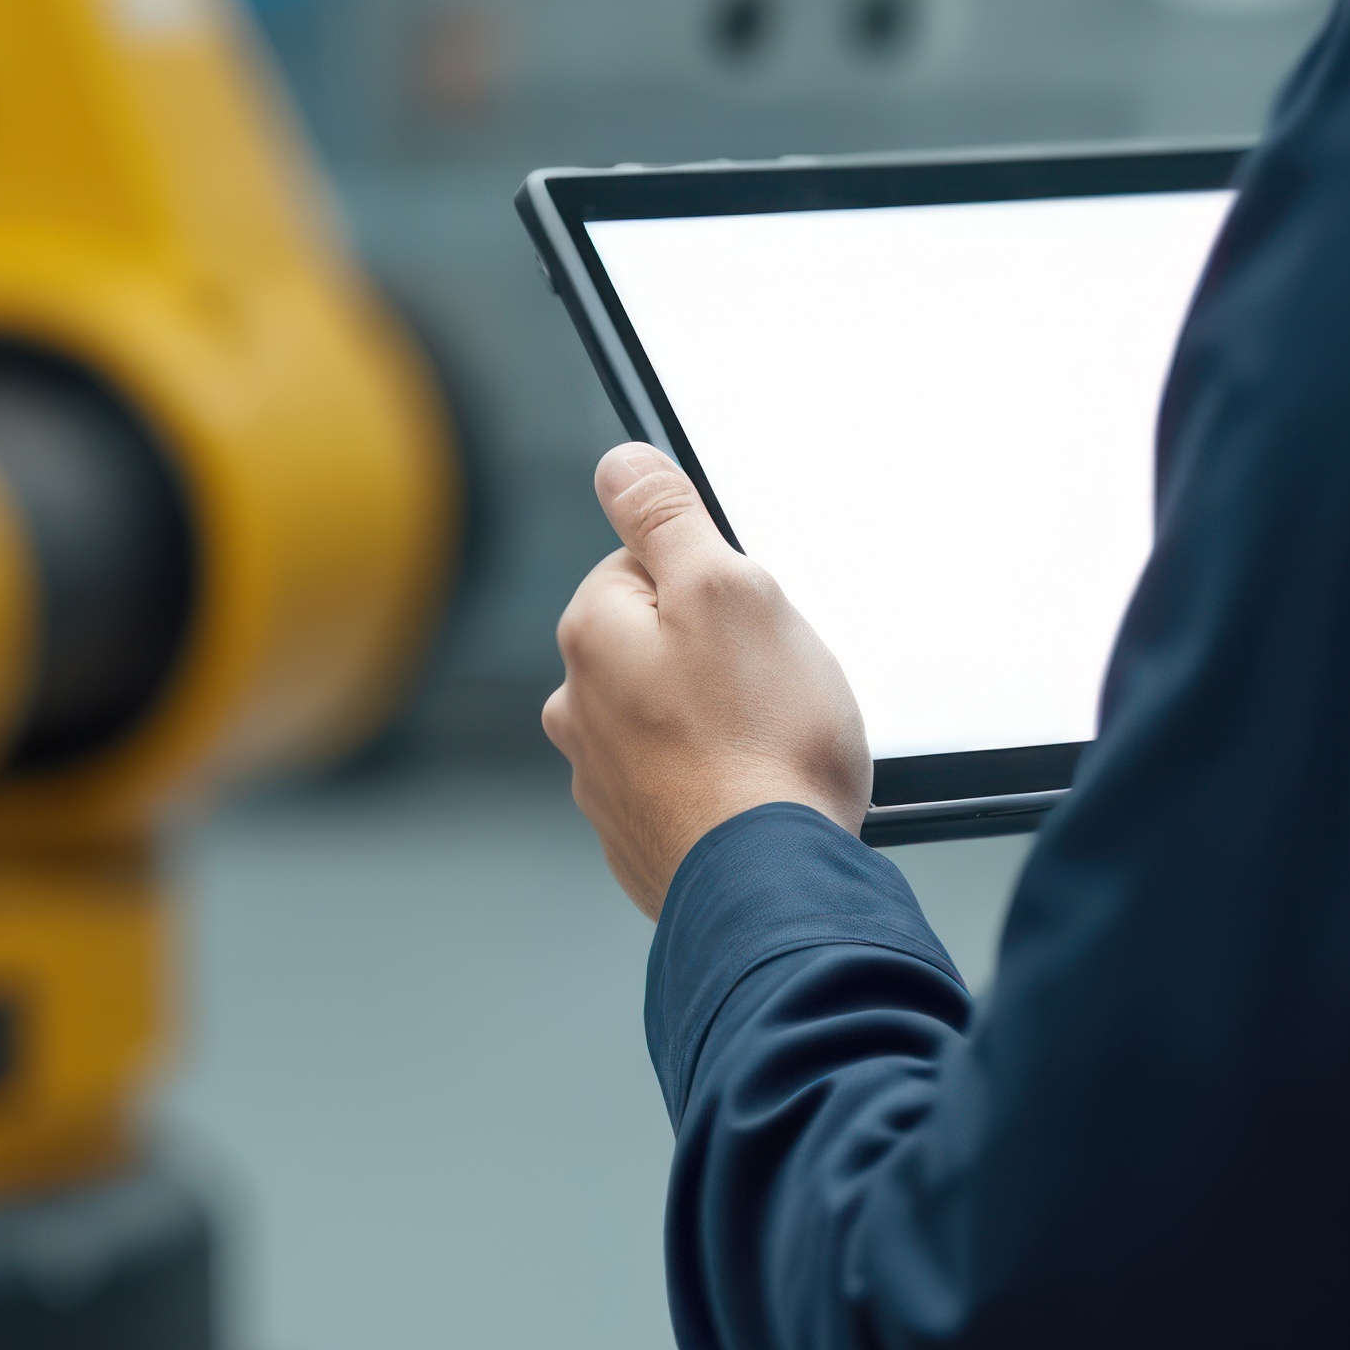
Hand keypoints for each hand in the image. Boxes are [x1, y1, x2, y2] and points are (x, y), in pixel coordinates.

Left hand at [543, 442, 871, 914]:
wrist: (771, 885)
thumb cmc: (762, 739)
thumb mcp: (728, 589)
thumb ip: (666, 518)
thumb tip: (617, 464)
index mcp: (592, 636)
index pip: (645, 567)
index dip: (713, 584)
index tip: (751, 623)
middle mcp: (578, 710)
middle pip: (658, 645)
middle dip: (714, 656)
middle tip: (772, 687)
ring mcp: (605, 783)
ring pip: (670, 718)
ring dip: (715, 724)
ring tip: (770, 749)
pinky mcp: (640, 840)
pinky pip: (682, 786)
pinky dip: (716, 786)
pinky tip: (756, 797)